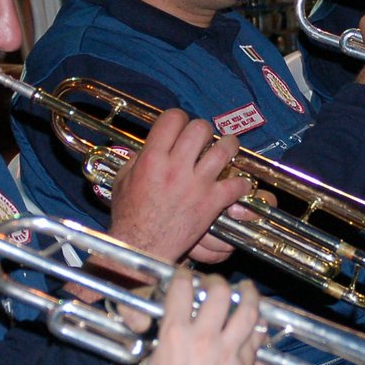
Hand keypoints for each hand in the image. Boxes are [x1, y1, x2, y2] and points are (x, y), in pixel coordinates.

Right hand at [107, 109, 249, 265]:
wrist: (142, 246)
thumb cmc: (130, 216)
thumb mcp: (123, 180)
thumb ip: (138, 158)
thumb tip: (151, 144)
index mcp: (152, 159)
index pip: (172, 119)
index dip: (178, 117)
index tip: (180, 124)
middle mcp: (175, 168)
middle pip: (199, 129)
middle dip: (202, 130)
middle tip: (203, 138)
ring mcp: (195, 185)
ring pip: (224, 150)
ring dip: (228, 146)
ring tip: (228, 147)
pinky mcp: (210, 203)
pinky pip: (235, 185)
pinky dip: (241, 183)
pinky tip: (237, 183)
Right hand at [136, 274, 263, 364]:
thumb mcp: (155, 362)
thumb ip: (170, 340)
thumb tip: (177, 327)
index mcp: (174, 334)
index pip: (181, 289)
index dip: (184, 276)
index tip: (187, 275)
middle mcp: (203, 338)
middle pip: (221, 293)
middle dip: (220, 282)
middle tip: (219, 283)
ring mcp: (226, 355)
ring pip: (248, 314)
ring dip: (251, 297)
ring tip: (250, 290)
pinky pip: (256, 346)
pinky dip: (257, 334)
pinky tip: (257, 329)